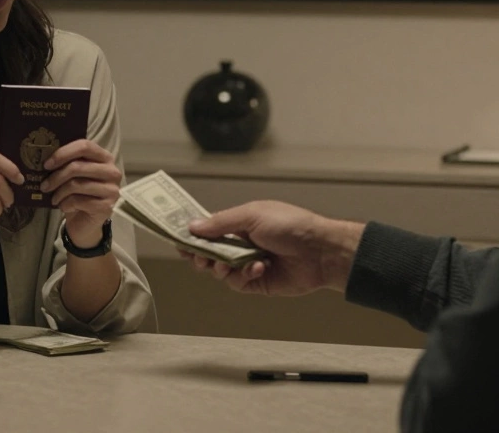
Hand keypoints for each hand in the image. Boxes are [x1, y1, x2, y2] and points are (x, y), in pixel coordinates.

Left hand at [40, 140, 120, 248]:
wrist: (86, 221)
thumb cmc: (78, 194)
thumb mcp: (73, 175)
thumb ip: (67, 163)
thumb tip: (45, 156)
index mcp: (104, 157)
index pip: (84, 146)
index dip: (63, 153)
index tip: (47, 164)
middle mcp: (112, 171)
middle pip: (78, 166)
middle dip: (56, 176)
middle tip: (44, 186)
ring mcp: (111, 189)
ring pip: (76, 184)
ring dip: (59, 192)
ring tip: (53, 198)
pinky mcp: (107, 206)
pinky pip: (78, 201)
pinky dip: (66, 204)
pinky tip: (64, 206)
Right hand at [182, 201, 365, 295]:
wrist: (320, 251)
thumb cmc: (291, 225)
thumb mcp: (252, 215)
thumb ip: (221, 223)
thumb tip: (192, 227)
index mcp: (239, 224)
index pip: (208, 230)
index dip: (192, 236)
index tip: (178, 240)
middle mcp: (241, 244)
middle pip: (209, 253)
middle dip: (201, 255)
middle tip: (199, 257)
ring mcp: (248, 264)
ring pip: (220, 271)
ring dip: (222, 268)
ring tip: (231, 264)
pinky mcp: (258, 283)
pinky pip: (238, 284)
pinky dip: (244, 276)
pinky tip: (258, 268)